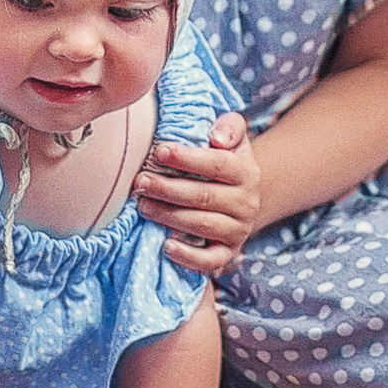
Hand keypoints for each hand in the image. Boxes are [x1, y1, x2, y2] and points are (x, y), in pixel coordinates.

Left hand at [132, 114, 259, 277]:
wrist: (241, 198)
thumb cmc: (225, 162)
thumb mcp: (233, 138)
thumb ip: (229, 127)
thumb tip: (217, 138)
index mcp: (247, 171)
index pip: (217, 164)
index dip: (187, 158)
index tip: (158, 152)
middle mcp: (247, 202)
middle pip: (204, 196)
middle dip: (168, 189)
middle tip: (140, 182)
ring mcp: (239, 230)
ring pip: (202, 225)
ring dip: (169, 216)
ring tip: (142, 205)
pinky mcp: (229, 252)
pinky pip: (210, 260)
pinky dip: (188, 256)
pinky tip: (166, 246)